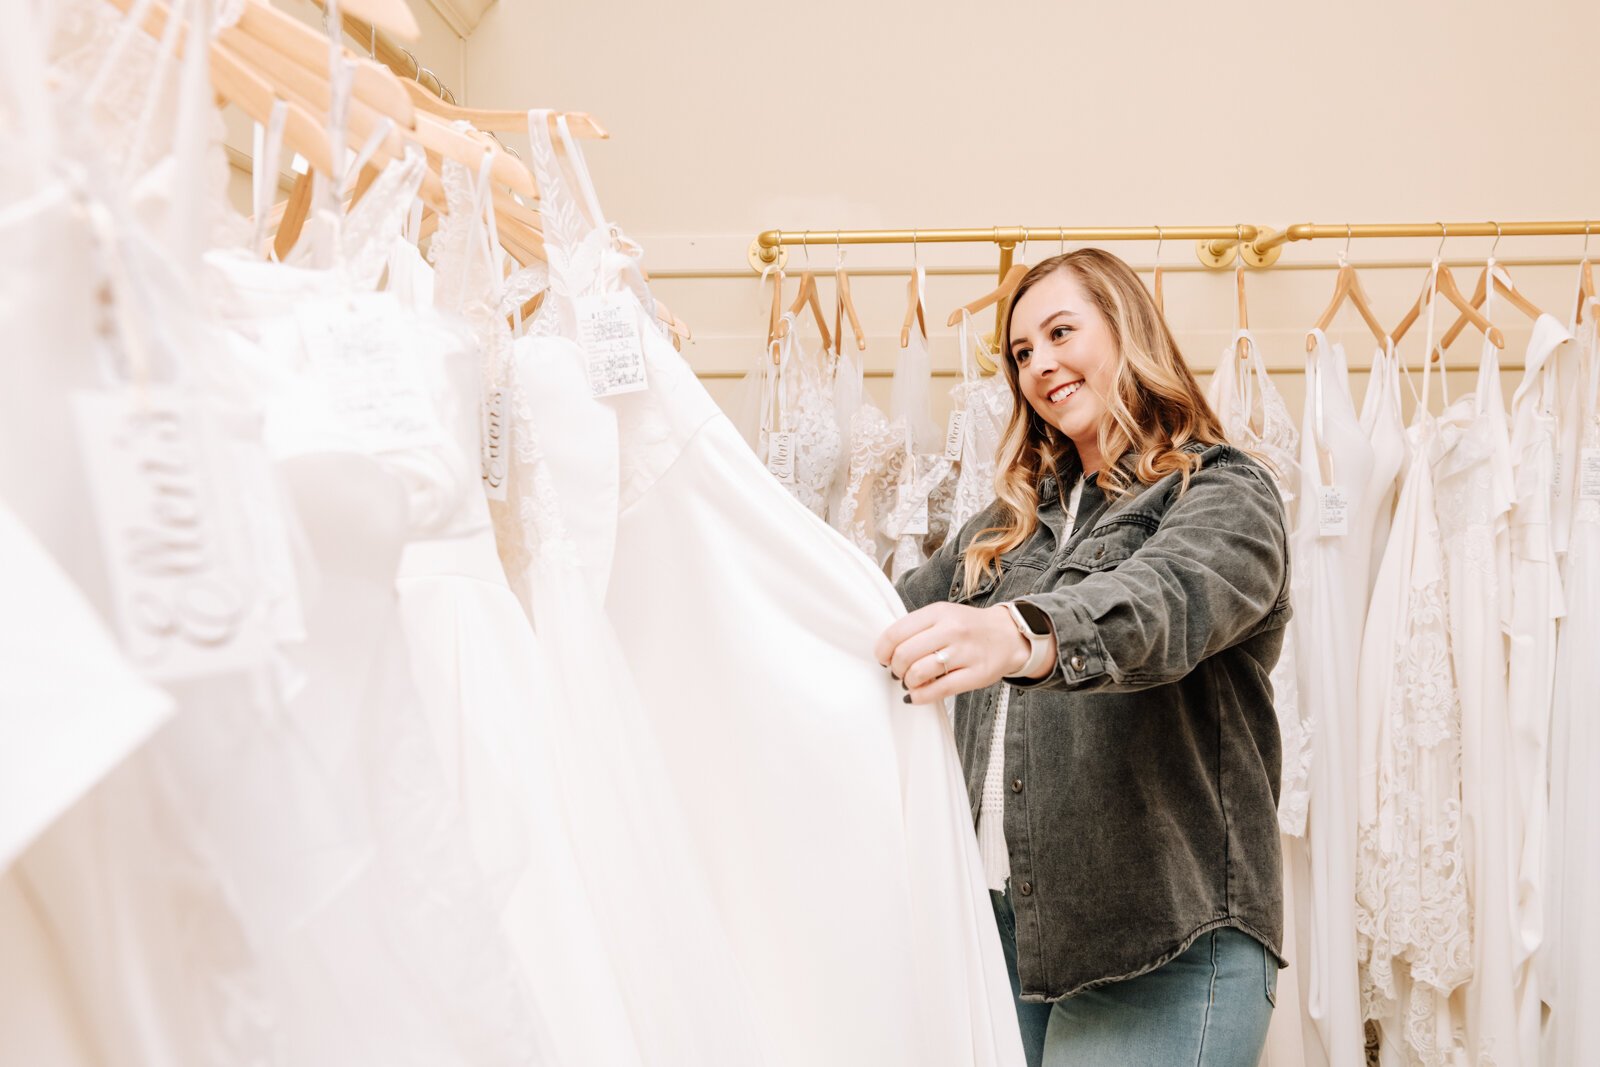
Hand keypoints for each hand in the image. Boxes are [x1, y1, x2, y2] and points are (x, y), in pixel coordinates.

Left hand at [874, 602, 1050, 705]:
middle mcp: (951, 630)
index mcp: (938, 612)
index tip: (883, 658)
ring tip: (912, 682)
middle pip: (904, 654)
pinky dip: (920, 697)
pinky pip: (939, 690)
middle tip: (899, 672)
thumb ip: (915, 629)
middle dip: (896, 669)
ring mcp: (965, 652)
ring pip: (919, 673)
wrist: (1008, 635)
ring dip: (908, 682)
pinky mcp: (977, 674)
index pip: (896, 633)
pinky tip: (917, 695)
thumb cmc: (967, 628)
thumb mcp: (942, 616)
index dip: (883, 651)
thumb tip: (886, 652)